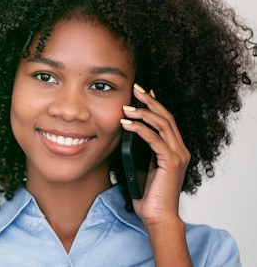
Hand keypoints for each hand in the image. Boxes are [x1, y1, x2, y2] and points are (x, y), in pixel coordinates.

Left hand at [120, 84, 190, 225]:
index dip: (155, 104)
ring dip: (143, 112)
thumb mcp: (141, 167)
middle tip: (135, 89)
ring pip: (162, 124)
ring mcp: (178, 156)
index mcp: (174, 150)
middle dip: (150, 101)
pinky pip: (154, 139)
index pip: (166, 120)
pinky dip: (140, 129)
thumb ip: (139, 151)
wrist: (157, 216)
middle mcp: (180, 150)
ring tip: (126, 107)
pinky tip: (126, 124)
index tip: (143, 92)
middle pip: (166, 117)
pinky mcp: (171, 162)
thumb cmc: (148, 195)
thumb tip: (124, 133)